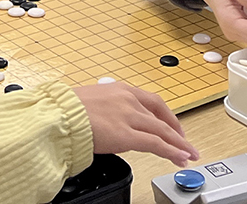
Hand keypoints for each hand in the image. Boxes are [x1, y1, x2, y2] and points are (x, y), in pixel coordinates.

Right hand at [71, 83, 196, 166]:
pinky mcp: (126, 135)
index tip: (173, 125)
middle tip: (185, 142)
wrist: (58, 114)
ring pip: (162, 130)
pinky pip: (155, 144)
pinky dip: (171, 151)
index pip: (152, 101)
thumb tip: (110, 120)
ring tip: (188, 153)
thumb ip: (108, 108)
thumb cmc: (66, 108)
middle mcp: (128, 99)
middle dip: (177, 131)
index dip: (166, 115)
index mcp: (120, 89)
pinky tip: (178, 157)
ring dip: (179, 144)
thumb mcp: (92, 100)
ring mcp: (129, 116)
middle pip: (161, 115)